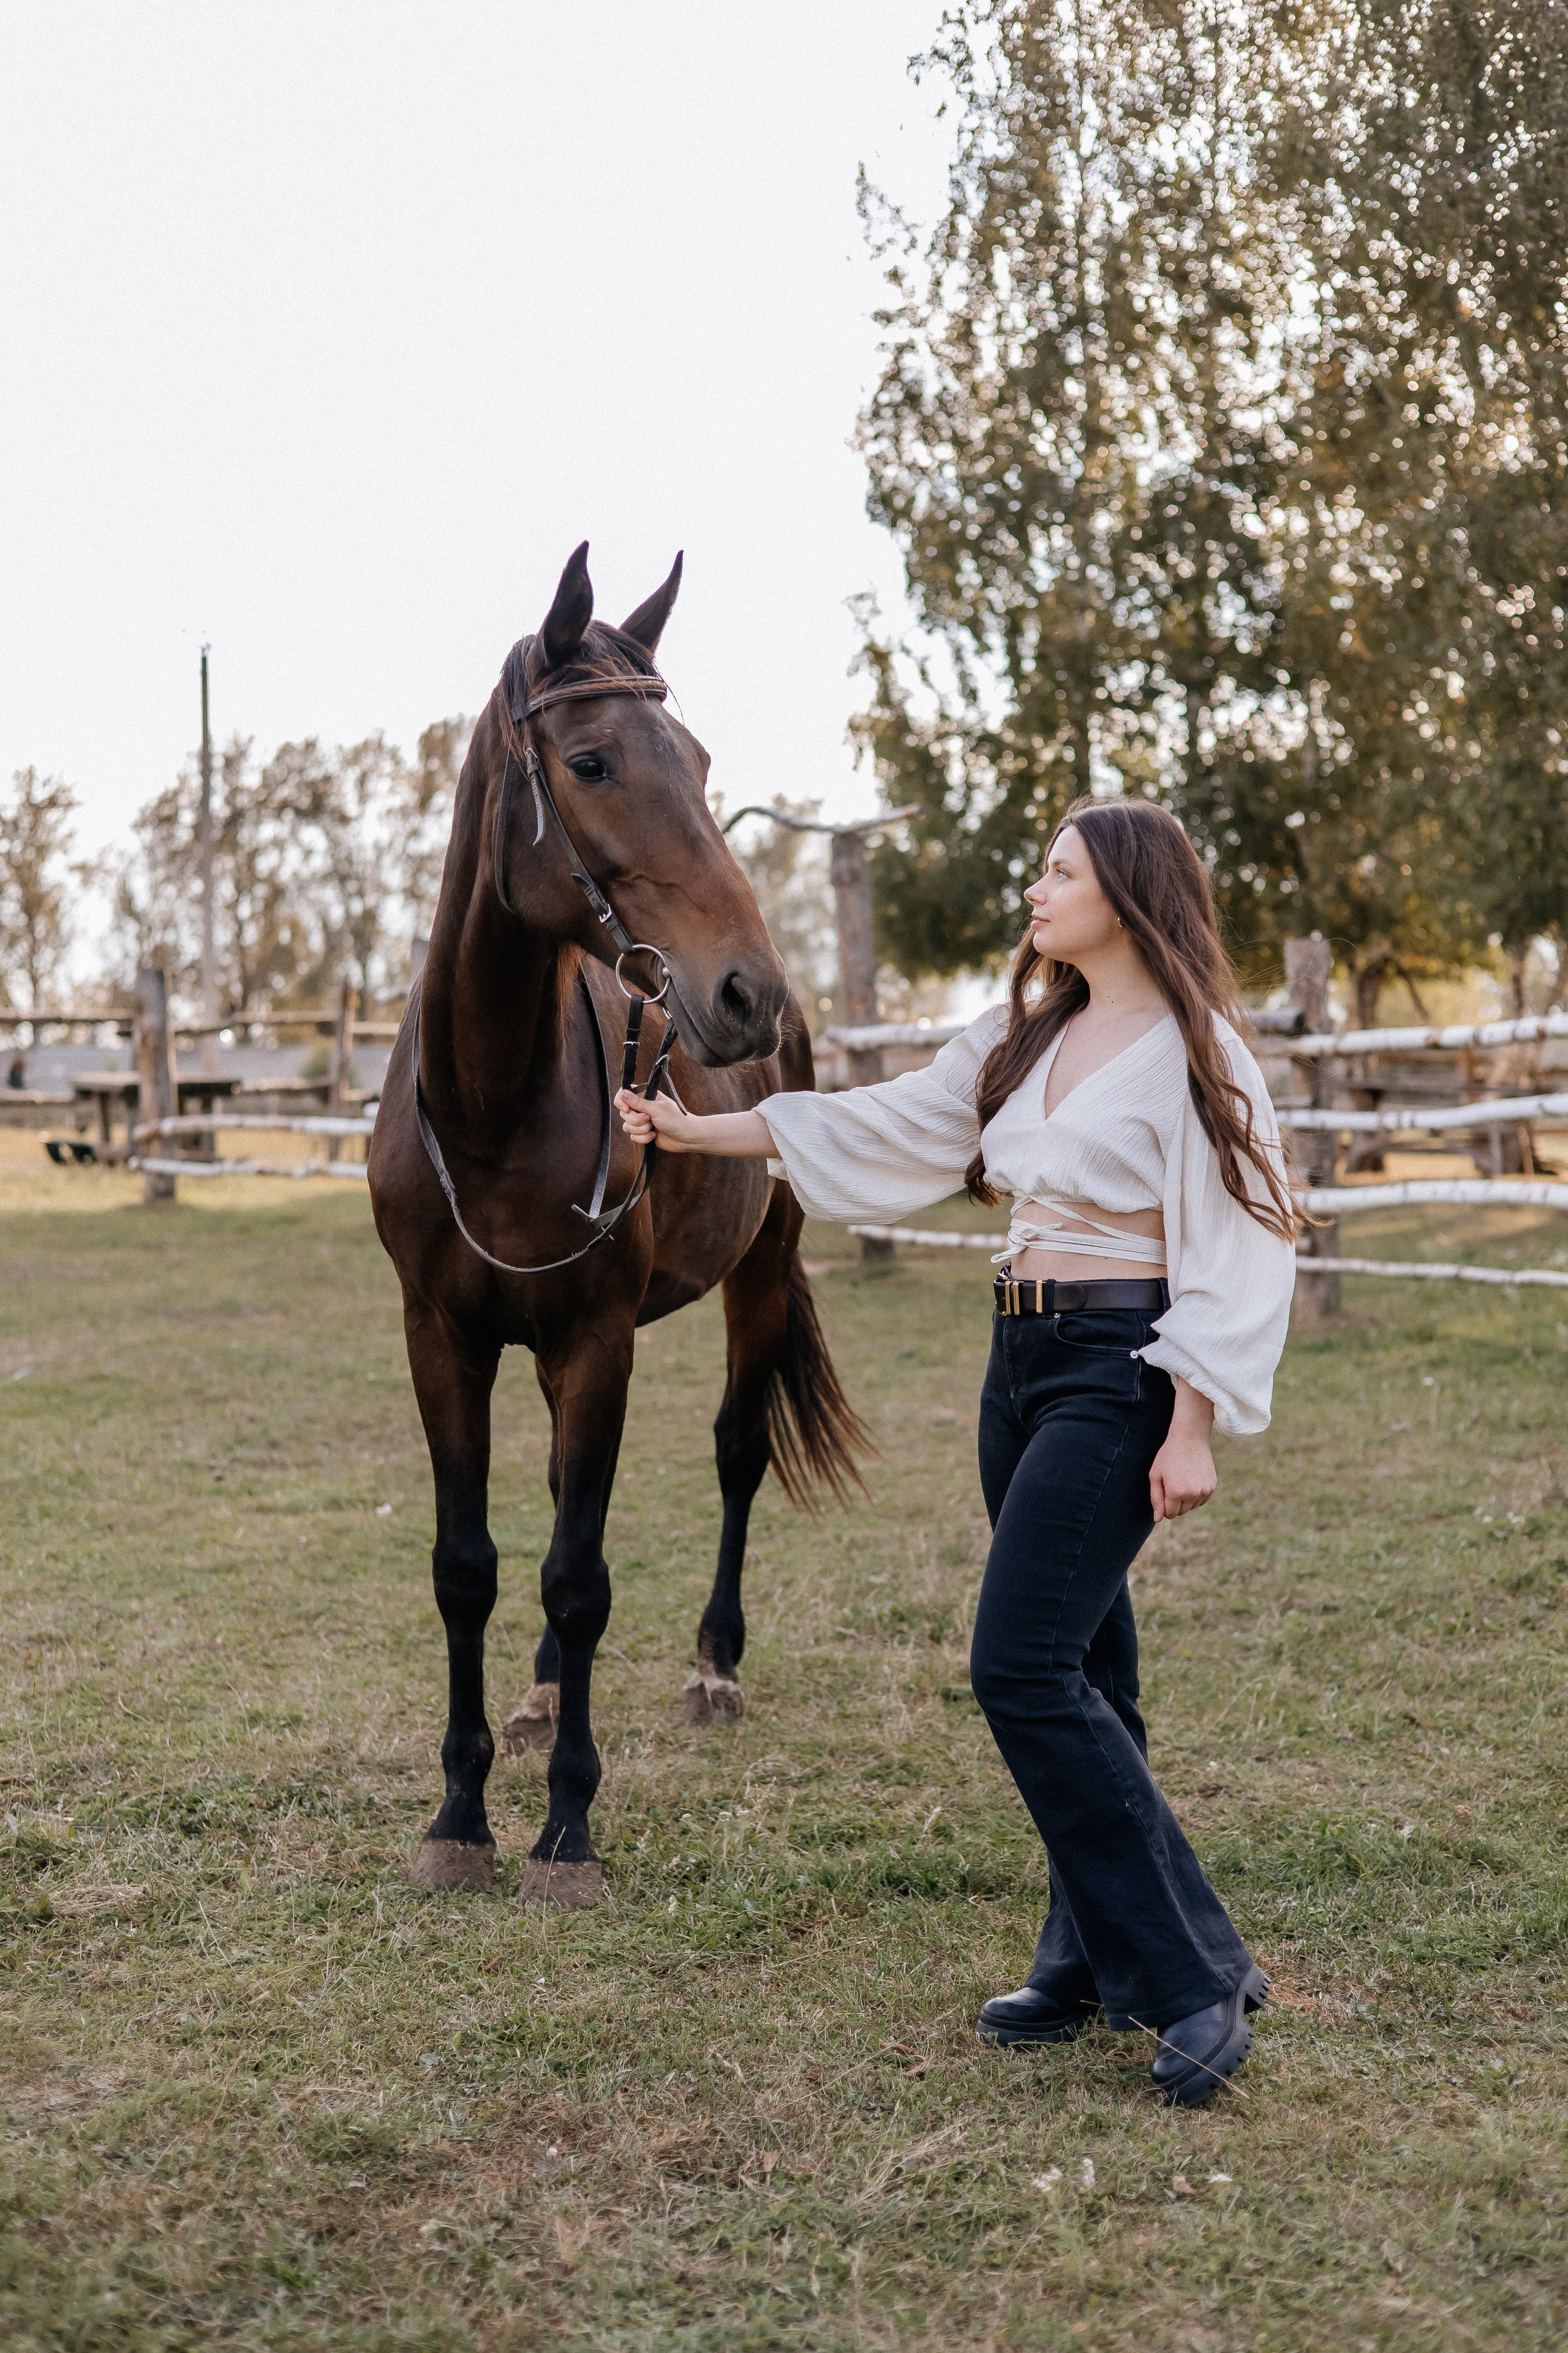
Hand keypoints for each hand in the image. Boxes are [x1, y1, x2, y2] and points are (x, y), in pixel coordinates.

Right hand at [614, 1086, 695, 1152]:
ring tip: (654, 1128)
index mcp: (646, 1096)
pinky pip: (633, 1137)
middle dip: (636, 1120)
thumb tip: (623, 1092)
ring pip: (627, 1126)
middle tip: (649, 1119)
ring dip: (641, 1130)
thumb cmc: (676, 1119)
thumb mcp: (656, 1109)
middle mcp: (642, 1107)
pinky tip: (654, 1136)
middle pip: (624, 1113)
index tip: (627, 1110)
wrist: (687, 1137)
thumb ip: (638, 1102)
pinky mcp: (643, 1133)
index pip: (623, 1094)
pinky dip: (643, 1138)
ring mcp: (642, 1121)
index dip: (621, 1102)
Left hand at [1149, 1379, 1216, 1521]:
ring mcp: (1204, 1491)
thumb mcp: (1155, 1476)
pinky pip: (1202, 1500)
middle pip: (1181, 1512)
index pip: (1169, 1514)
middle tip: (1172, 1482)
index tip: (1164, 1491)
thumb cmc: (1168, 1456)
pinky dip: (1196, 1495)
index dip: (1164, 1505)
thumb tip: (1158, 1519)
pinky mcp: (1212, 1487)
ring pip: (1192, 1507)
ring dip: (1185, 1499)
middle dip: (1174, 1503)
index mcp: (1176, 1493)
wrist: (1190, 1439)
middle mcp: (1192, 1494)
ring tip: (1182, 1479)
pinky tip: (1191, 1480)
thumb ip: (1156, 1499)